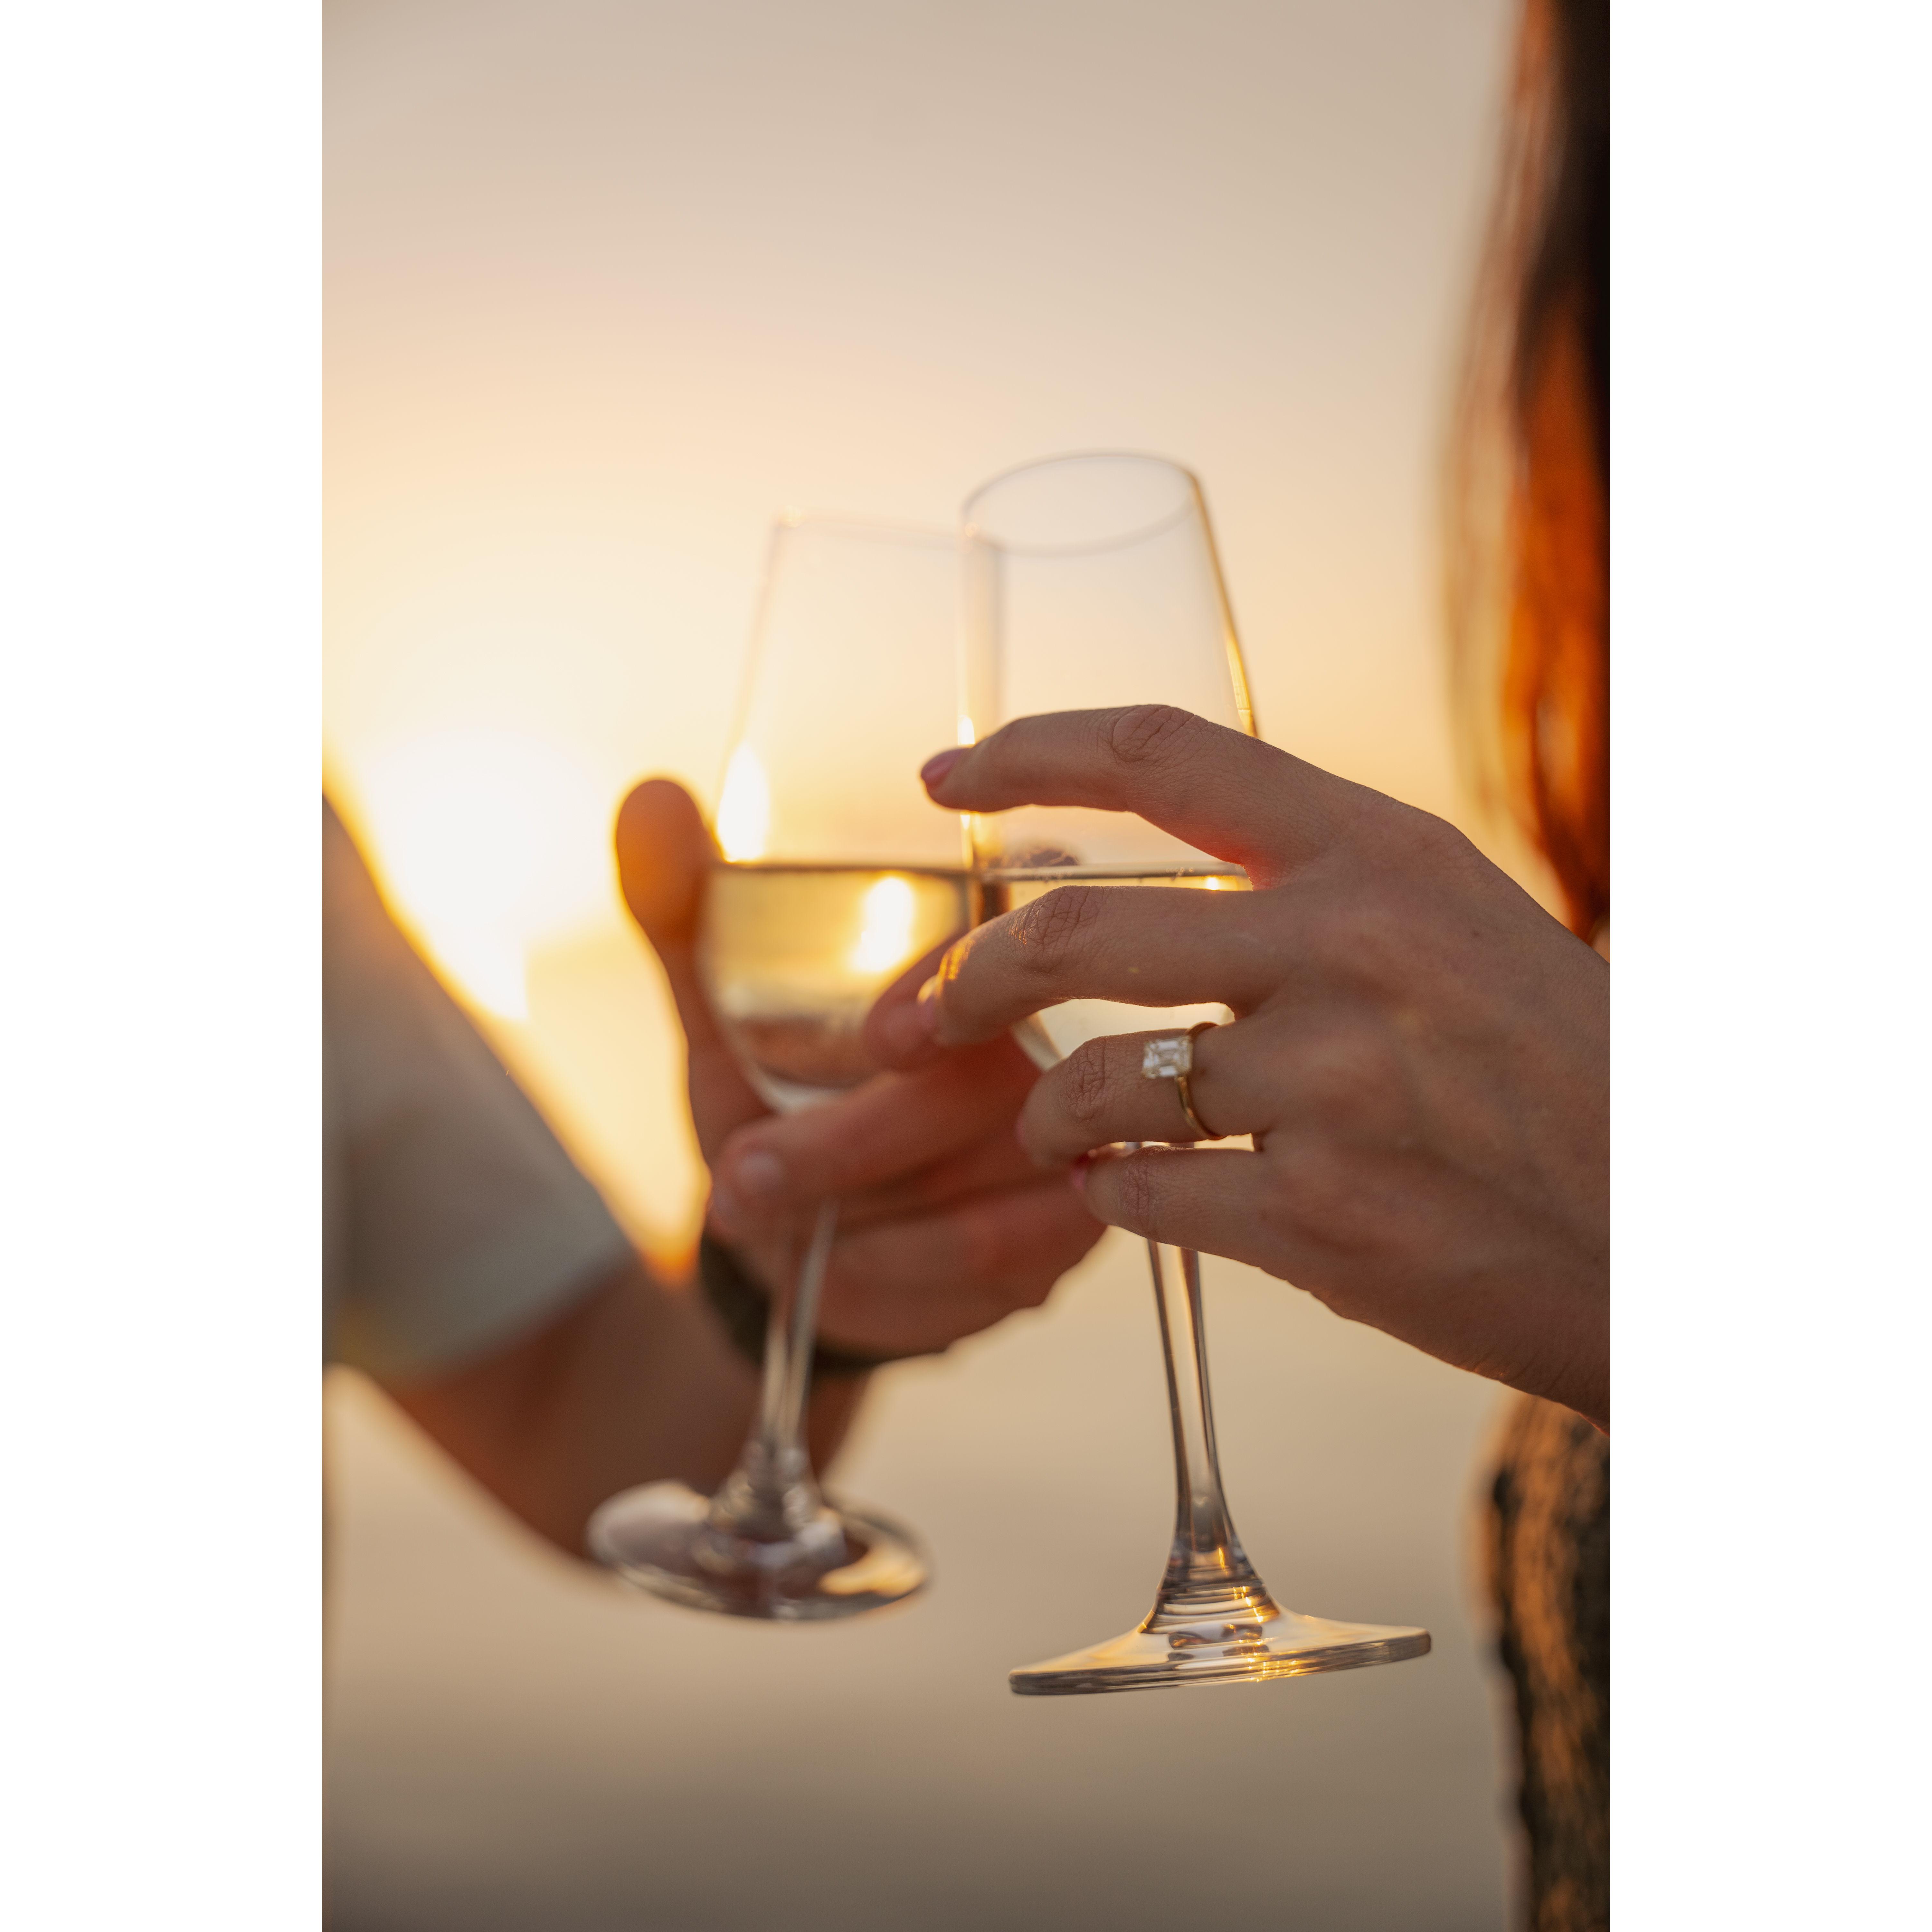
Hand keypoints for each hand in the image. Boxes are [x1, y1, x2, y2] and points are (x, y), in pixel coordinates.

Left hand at [614, 779, 1103, 1358]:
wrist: (809, 1242)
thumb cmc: (778, 1103)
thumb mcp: (720, 1014)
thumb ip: (685, 916)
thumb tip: (648, 798)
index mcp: (980, 953)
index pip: (987, 953)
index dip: (921, 997)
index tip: (845, 1048)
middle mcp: (1050, 1033)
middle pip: (967, 1094)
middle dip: (840, 1149)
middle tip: (741, 1177)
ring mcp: (1074, 1137)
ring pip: (980, 1192)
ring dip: (858, 1223)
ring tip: (760, 1224)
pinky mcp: (1072, 1230)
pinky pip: (1000, 1257)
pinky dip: (904, 1272)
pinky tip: (840, 1267)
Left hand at [866, 706, 1608, 1426]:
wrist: (1672, 1234)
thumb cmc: (1557, 1072)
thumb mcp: (1460, 926)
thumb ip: (1319, 893)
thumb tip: (1157, 897)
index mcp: (1382, 856)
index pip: (1160, 753)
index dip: (1026, 752)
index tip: (942, 774)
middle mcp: (1347, 952)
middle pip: (1070, 935)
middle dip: (968, 978)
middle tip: (929, 1013)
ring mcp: (1331, 1091)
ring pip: (1088, 1086)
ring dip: (1042, 1114)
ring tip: (1054, 1129)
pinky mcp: (1319, 1221)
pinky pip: (1139, 1196)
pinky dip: (1111, 1195)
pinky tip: (1133, 1192)